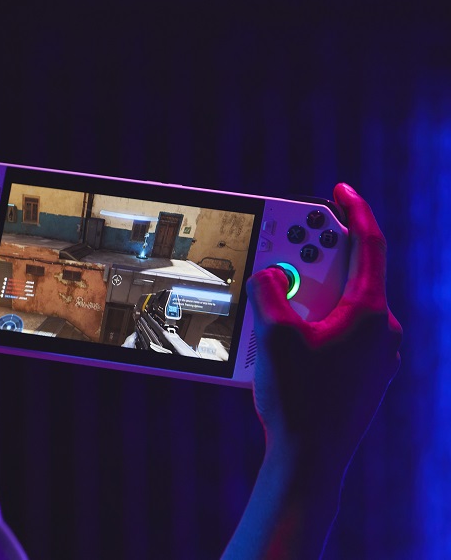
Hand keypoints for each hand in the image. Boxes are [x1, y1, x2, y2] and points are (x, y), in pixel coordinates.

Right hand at [222, 183, 401, 559]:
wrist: (312, 460)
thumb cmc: (300, 400)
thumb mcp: (275, 336)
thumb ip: (271, 293)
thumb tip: (271, 275)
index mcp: (370, 313)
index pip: (368, 246)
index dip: (351, 212)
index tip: (338, 192)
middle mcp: (382, 331)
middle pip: (350, 275)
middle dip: (314, 258)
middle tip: (285, 248)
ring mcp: (376, 355)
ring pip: (343, 306)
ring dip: (310, 293)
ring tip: (275, 299)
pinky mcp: (364, 375)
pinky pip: (341, 333)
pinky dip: (315, 321)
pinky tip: (285, 336)